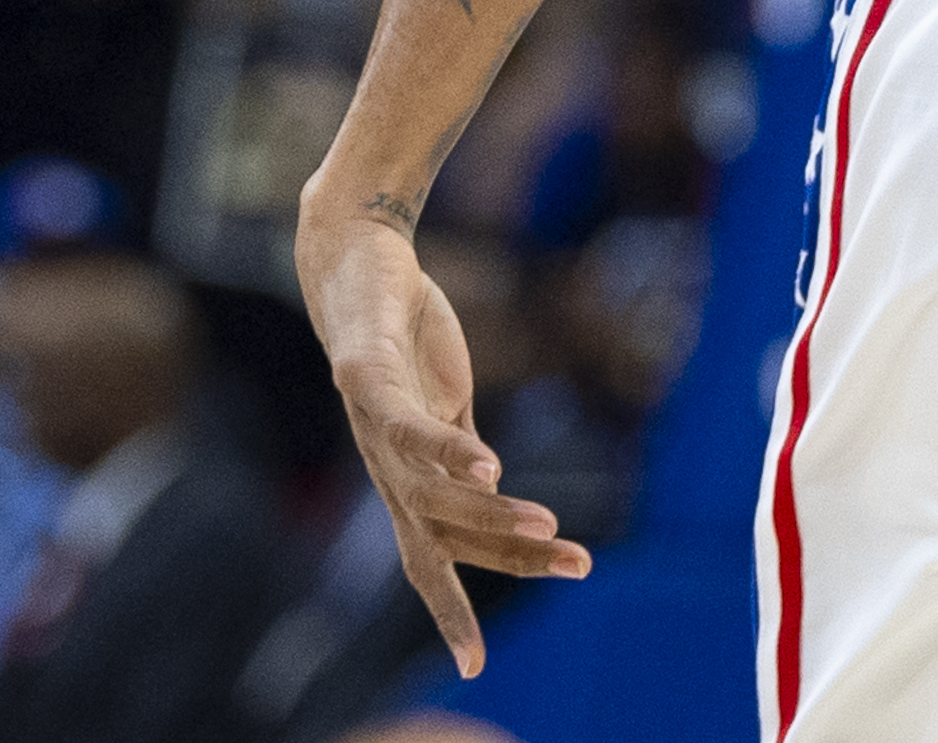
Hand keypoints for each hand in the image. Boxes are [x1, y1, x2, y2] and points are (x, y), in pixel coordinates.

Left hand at [298, 206, 590, 674]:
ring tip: (551, 526)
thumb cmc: (403, 337)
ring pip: (432, 495)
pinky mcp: (368, 381)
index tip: (475, 668)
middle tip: (581, 565)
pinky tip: (490, 467)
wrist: (356, 268)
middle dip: (510, 561)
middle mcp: (384, 468)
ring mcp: (371, 428)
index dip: (450, 612)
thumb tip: (493, 491)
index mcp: (407, 480)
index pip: (429, 560)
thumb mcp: (444, 402)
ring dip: (492, 516)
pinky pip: (410, 431)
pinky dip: (448, 454)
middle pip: (444, 537)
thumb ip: (458, 450)